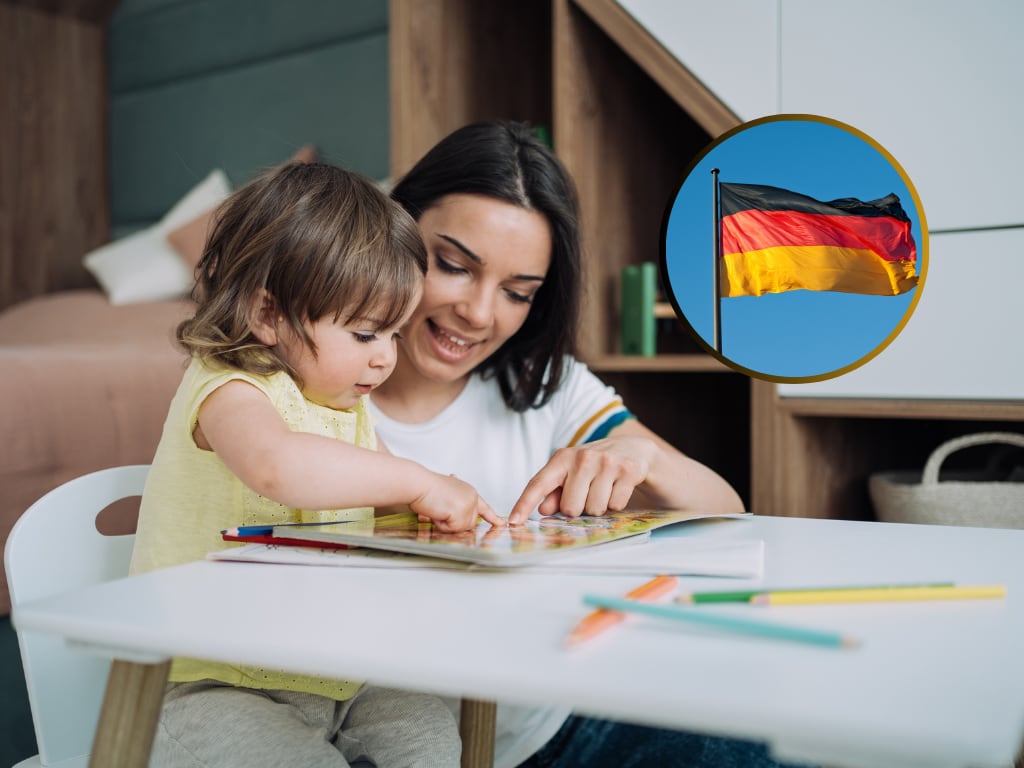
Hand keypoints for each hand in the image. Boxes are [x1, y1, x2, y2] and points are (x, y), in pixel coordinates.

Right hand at [411, 472, 504, 531]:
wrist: (418, 484)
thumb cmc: (425, 488)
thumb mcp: (446, 492)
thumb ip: (454, 500)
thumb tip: (454, 500)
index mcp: (469, 491)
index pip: (484, 507)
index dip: (492, 517)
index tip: (501, 524)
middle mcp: (472, 497)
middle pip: (469, 524)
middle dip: (453, 523)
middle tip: (441, 509)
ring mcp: (469, 505)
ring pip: (461, 528)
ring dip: (446, 524)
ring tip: (438, 509)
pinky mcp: (462, 512)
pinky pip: (452, 529)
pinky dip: (442, 525)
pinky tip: (437, 512)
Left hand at [508, 435, 656, 523]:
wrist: (632, 449)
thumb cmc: (594, 466)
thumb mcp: (571, 474)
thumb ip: (555, 492)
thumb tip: (542, 510)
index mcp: (562, 458)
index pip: (539, 483)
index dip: (524, 504)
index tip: (513, 522)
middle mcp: (582, 457)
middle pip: (569, 508)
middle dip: (578, 509)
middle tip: (587, 493)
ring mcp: (606, 463)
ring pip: (594, 510)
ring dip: (599, 507)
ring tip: (604, 489)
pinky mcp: (627, 470)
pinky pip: (615, 506)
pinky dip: (617, 504)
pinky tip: (617, 487)